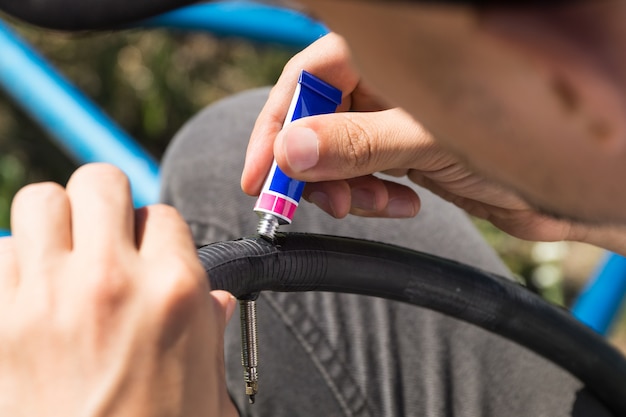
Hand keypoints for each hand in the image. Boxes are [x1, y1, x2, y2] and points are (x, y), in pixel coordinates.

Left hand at [0, 163, 238, 416]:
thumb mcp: (206, 383)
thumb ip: (210, 328)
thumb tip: (214, 300)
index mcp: (174, 290)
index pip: (161, 213)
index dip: (152, 233)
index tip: (145, 254)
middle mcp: (110, 281)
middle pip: (99, 182)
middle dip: (103, 202)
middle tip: (102, 233)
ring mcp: (46, 299)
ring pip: (38, 202)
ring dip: (51, 223)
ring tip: (59, 256)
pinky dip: (9, 267)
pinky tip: (26, 295)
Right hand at [241, 33, 625, 254]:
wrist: (571, 188)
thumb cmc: (522, 141)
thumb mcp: (429, 139)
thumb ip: (357, 143)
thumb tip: (290, 150)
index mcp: (390, 56)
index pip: (308, 80)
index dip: (277, 126)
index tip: (259, 174)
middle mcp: (386, 83)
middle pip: (317, 119)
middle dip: (312, 166)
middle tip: (320, 203)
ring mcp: (394, 119)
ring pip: (338, 153)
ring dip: (344, 187)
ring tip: (374, 206)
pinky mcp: (405, 153)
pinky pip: (365, 175)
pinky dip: (371, 196)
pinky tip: (402, 205)